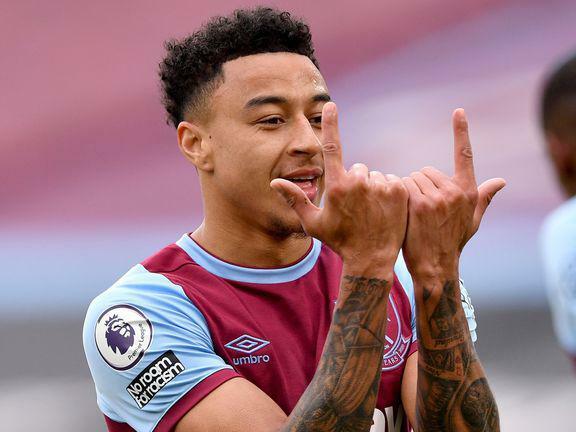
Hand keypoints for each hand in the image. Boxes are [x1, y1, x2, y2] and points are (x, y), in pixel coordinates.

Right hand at [271, 102, 407, 265]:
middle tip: (355, 207)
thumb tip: (274, 183)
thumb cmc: (339, 241)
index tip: (331, 105)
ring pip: (374, 176)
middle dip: (355, 182)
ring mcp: (380, 185)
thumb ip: (295, 199)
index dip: (331, 124)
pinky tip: (383, 210)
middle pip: (357, 168)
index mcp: (337, 186)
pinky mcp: (398, 191)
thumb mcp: (313, 223)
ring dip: (371, 188)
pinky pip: (389, 181)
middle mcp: (359, 181)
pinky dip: (387, 192)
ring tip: (370, 211)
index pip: (331, 147)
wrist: (371, 258)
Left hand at [401, 109, 504, 276]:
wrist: (435, 266)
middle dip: (421, 184)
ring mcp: (437, 197)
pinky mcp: (419, 203)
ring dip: (409, 191)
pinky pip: (403, 186)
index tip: (458, 111)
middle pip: (426, 170)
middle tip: (423, 208)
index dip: (461, 131)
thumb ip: (484, 197)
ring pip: (413, 178)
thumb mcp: (472, 220)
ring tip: (415, 213)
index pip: (465, 155)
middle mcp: (455, 191)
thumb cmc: (453, 242)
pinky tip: (404, 212)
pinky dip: (400, 195)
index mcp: (468, 191)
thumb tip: (502, 181)